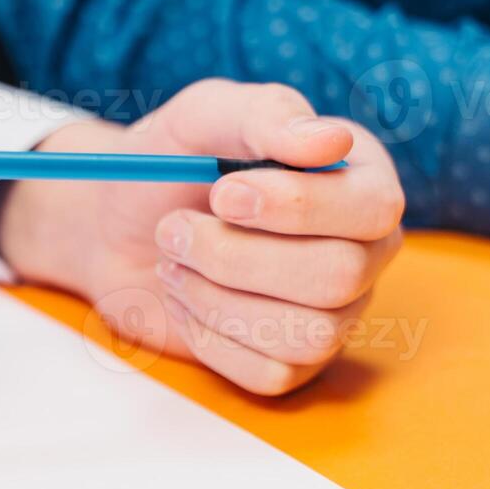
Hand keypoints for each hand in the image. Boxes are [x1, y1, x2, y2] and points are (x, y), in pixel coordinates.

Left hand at [0, 79, 403, 395]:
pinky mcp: (293, 363)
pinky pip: (270, 372)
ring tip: (173, 262)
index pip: (374, 208)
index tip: (222, 192)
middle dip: (237, 256)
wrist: (116, 227)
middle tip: (174, 229)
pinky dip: (210, 337)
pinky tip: (184, 301)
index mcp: (359, 179)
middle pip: (339, 276)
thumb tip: (331, 141)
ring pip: (308, 333)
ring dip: (216, 298)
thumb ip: (265, 115)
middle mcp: (362, 250)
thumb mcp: (205, 116)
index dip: (297, 207)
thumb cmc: (171, 164)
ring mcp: (334, 313)